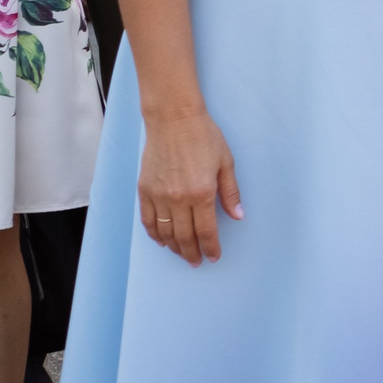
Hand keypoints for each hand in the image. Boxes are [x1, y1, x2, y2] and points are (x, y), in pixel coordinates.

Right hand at [138, 105, 241, 265]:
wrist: (174, 120)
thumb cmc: (204, 137)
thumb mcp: (226, 163)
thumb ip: (230, 192)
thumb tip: (238, 216)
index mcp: (201, 192)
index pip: (206, 231)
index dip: (210, 247)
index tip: (213, 257)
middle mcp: (178, 198)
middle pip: (184, 237)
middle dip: (192, 253)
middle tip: (197, 262)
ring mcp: (158, 195)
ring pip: (165, 232)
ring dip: (174, 247)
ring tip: (182, 254)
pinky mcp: (144, 190)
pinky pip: (148, 220)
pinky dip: (155, 233)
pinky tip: (162, 240)